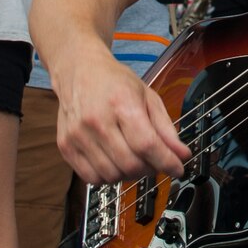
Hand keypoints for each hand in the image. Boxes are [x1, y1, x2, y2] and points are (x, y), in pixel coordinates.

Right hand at [53, 51, 188, 182]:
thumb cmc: (114, 82)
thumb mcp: (148, 97)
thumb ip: (166, 128)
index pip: (147, 145)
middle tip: (156, 162)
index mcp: (121, 104)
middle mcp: (97, 121)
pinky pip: (91, 177)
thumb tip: (181, 154)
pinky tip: (114, 162)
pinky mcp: (66, 146)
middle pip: (130, 164)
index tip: (178, 168)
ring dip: (130, 174)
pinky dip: (108, 177)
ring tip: (135, 160)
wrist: (79, 70)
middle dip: (150, 169)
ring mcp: (78, 135)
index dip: (166, 162)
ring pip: (112, 175)